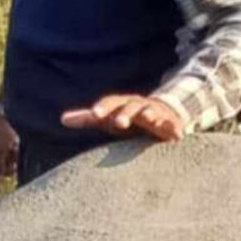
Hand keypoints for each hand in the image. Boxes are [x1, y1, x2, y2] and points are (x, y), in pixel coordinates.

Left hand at [61, 93, 185, 141]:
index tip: (94, 115)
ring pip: (152, 112)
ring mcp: (155, 113)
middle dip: (125, 114)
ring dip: (150, 114)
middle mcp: (138, 106)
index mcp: (122, 104)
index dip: (103, 108)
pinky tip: (178, 136)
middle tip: (118, 123)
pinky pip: (173, 125)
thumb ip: (87, 119)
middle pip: (131, 107)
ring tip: (149, 119)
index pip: (111, 103)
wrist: (160, 112)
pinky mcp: (170, 123)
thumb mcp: (108, 117)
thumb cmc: (127, 118)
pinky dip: (175, 129)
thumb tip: (62, 119)